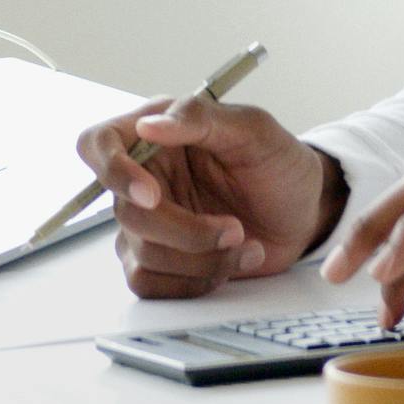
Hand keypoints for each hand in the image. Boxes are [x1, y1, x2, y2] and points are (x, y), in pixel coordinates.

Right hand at [77, 94, 346, 299]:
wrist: (304, 213)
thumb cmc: (279, 164)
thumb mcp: (253, 129)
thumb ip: (200, 118)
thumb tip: (150, 124)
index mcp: (156, 133)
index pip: (98, 144)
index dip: (113, 171)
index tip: (153, 195)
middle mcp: (144, 177)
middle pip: (126, 212)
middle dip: (183, 231)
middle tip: (233, 230)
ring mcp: (149, 224)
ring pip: (141, 254)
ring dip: (198, 259)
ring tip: (244, 245)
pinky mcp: (161, 262)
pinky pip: (149, 285)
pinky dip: (192, 283)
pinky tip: (228, 265)